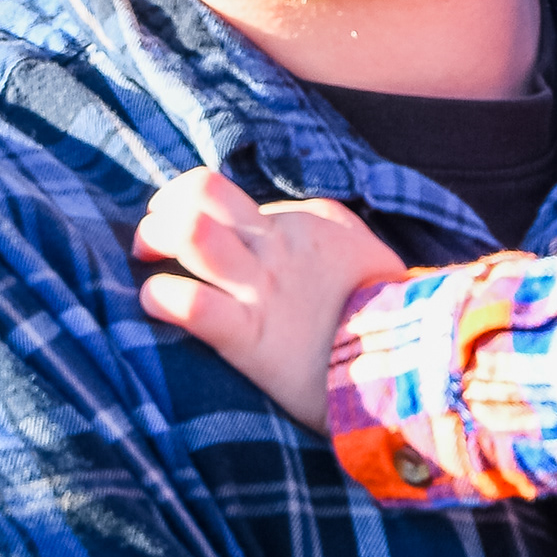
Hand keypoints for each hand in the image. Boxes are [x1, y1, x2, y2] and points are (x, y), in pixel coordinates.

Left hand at [134, 167, 404, 430]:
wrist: (410, 363)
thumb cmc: (387, 312)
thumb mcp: (360, 250)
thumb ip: (321, 233)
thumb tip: (289, 228)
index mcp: (301, 222)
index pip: (226, 194)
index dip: (190, 204)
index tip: (181, 223)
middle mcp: (276, 246)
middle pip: (200, 193)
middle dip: (162, 210)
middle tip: (151, 239)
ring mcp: (261, 289)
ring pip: (190, 233)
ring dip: (155, 240)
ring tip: (147, 260)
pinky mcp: (251, 337)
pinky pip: (192, 304)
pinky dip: (160, 298)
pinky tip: (155, 303)